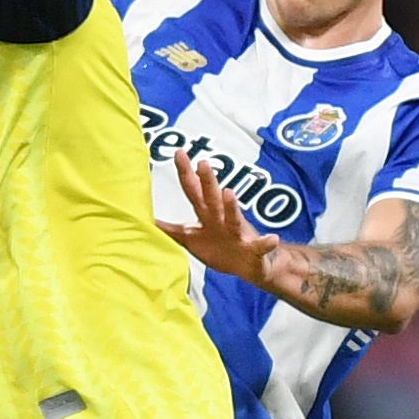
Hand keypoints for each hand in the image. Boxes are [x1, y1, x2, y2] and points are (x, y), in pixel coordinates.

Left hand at [158, 153, 282, 285]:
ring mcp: (238, 233)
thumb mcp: (192, 239)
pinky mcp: (253, 250)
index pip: (194, 191)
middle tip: (202, 163)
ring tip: (229, 193)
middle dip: (207, 181)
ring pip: (234, 218)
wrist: (251, 266)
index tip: (179, 153)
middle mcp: (222, 220)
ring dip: (231, 206)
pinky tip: (271, 237)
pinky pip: (260, 246)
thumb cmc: (220, 249)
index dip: (186, 173)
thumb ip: (172, 230)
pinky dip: (266, 242)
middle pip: (212, 198)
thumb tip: (148, 220)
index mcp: (207, 216)